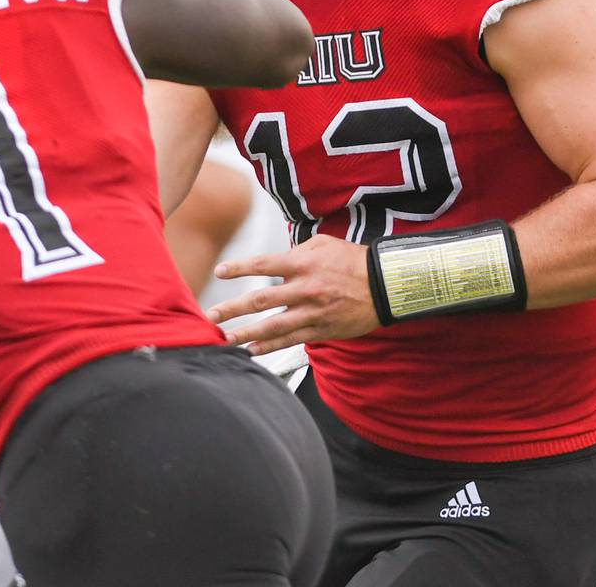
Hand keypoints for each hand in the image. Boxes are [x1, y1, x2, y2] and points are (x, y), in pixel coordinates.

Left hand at [206, 234, 379, 354]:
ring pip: (273, 326)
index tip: (220, 271)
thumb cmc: (352, 260)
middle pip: (261, 300)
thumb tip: (273, 263)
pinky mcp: (321, 330)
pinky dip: (269, 346)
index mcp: (303, 263)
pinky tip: (252, 351)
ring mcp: (313, 312)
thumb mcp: (323, 245)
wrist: (385, 286)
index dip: (239, 268)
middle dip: (233, 308)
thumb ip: (295, 252)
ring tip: (224, 339)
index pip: (263, 264)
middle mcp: (305, 289)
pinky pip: (291, 340)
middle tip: (210, 315)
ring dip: (245, 333)